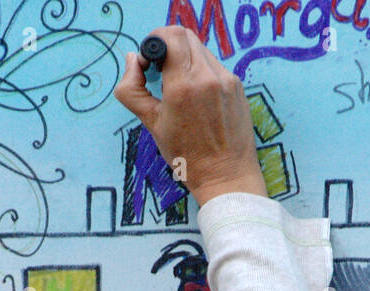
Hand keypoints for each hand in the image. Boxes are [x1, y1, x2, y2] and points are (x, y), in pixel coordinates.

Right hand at [114, 26, 267, 207]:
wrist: (225, 175)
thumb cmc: (187, 155)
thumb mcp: (151, 123)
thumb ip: (133, 89)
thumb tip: (132, 60)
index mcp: (183, 85)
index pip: (170, 35)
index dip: (155, 40)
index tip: (150, 60)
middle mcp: (207, 76)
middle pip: (185, 36)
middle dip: (169, 47)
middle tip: (162, 71)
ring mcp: (226, 79)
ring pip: (200, 49)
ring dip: (185, 58)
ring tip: (179, 87)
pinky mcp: (237, 85)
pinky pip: (214, 65)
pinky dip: (201, 71)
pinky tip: (198, 97)